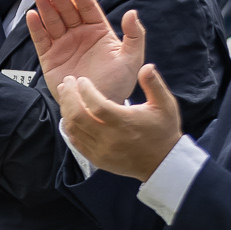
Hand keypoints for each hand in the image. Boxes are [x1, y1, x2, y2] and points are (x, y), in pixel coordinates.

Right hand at [28, 0, 146, 103]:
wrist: (98, 108)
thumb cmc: (117, 84)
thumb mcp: (131, 59)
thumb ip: (134, 36)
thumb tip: (132, 13)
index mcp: (98, 31)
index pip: (87, 7)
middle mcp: (79, 35)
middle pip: (67, 11)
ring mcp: (63, 45)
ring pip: (52, 21)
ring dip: (46, 8)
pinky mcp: (49, 58)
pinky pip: (41, 39)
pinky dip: (36, 27)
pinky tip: (32, 16)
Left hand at [53, 63, 181, 180]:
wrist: (163, 163)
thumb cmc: (163, 130)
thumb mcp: (165, 105)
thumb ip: (154, 84)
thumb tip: (146, 66)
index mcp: (125, 123)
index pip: (96, 105)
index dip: (85, 91)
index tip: (81, 79)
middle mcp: (110, 139)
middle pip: (78, 117)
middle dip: (68, 97)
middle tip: (66, 83)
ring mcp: (102, 151)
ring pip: (73, 130)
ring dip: (66, 110)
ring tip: (65, 95)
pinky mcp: (98, 159)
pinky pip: (76, 143)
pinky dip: (69, 128)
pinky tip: (69, 115)